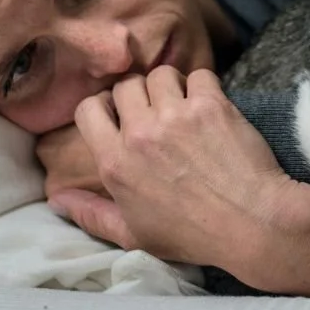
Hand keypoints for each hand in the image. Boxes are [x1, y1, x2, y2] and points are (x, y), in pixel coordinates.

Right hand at [48, 67, 292, 271]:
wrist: (253, 224)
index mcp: (115, 163)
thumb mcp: (134, 235)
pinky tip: (211, 107)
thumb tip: (56, 199)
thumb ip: (92, 214)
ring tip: (185, 106)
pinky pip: (199, 74)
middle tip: (158, 113)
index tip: (121, 116)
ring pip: (160, 74)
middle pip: (125, 85)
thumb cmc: (194, 235)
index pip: (88, 108)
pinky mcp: (210, 105)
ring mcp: (175, 116)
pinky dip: (204, 86)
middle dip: (139, 95)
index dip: (103, 106)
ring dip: (171, 86)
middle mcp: (140, 134)